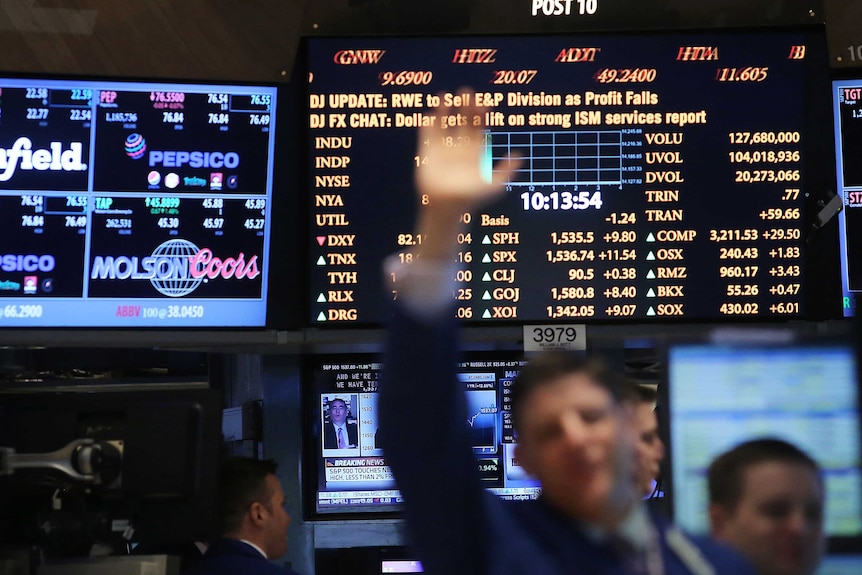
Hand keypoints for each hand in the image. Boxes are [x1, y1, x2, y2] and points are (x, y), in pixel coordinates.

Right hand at [415, 90, 519, 211]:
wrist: (447, 207)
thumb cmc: (471, 198)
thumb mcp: (494, 185)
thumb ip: (507, 170)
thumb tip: (520, 155)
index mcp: (475, 151)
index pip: (480, 126)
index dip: (481, 113)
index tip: (483, 102)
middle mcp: (460, 147)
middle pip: (464, 121)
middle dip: (465, 107)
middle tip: (466, 91)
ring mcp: (443, 149)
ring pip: (445, 124)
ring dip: (445, 110)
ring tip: (445, 96)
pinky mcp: (428, 153)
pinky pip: (427, 134)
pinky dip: (428, 124)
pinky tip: (430, 114)